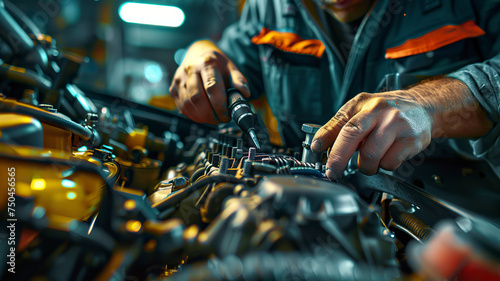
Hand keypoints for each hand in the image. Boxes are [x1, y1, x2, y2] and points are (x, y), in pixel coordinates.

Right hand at [169, 40, 249, 124]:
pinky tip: (203, 115)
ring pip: (188, 104)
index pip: (212, 87)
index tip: (227, 115)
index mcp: (207, 63)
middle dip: (210, 114)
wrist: (198, 54)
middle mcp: (190, 70)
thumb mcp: (231, 68)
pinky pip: (182, 107)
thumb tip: (244, 93)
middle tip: (220, 119)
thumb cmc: (216, 64)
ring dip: (202, 117)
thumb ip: (239, 80)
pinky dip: (193, 115)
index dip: (220, 105)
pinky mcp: (173, 88)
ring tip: (213, 118)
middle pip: (197, 98)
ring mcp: (179, 79)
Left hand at [311, 91, 432, 179]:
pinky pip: (389, 163)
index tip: (316, 151)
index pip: (341, 122)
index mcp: (363, 104)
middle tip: (332, 172)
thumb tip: (318, 144)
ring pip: (371, 155)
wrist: (422, 107)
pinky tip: (386, 156)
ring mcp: (397, 125)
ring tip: (369, 160)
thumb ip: (339, 126)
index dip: (325, 138)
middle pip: (353, 136)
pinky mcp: (411, 140)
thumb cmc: (386, 111)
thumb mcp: (360, 110)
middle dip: (338, 159)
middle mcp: (380, 112)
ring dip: (365, 166)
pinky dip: (384, 166)